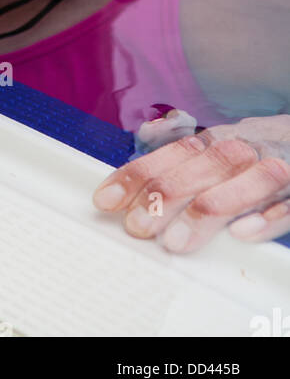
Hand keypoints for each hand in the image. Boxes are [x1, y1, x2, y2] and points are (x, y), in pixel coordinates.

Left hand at [92, 113, 289, 252]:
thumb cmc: (258, 153)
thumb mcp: (220, 147)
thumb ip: (184, 154)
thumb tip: (144, 138)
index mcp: (219, 140)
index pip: (175, 153)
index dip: (140, 174)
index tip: (106, 200)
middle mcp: (246, 148)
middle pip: (206, 166)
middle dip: (167, 195)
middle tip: (137, 226)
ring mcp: (277, 169)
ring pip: (245, 182)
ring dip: (208, 209)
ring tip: (175, 241)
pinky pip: (289, 205)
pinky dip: (267, 217)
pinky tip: (241, 233)